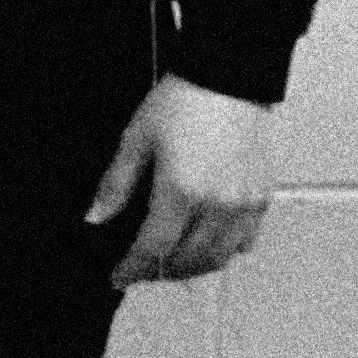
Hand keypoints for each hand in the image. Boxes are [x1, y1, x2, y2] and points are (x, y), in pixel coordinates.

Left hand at [88, 74, 274, 285]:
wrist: (228, 79)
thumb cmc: (181, 102)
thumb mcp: (136, 138)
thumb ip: (116, 184)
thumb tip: (96, 217)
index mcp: (181, 191)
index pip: (154, 248)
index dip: (133, 268)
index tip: (118, 278)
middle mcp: (218, 205)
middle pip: (188, 260)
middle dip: (160, 271)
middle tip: (139, 270)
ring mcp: (244, 204)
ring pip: (219, 258)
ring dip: (192, 267)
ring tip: (168, 263)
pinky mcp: (261, 198)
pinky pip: (245, 242)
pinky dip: (223, 252)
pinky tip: (205, 246)